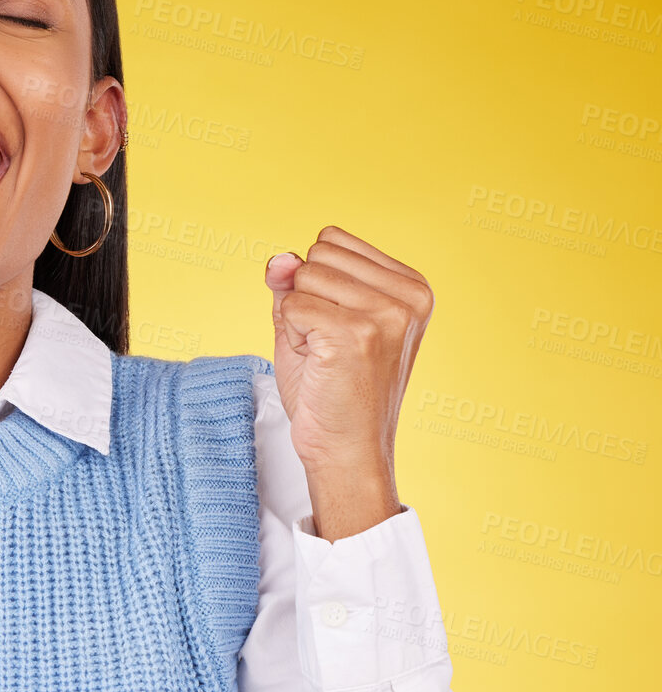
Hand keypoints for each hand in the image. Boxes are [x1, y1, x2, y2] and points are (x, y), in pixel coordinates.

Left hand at [264, 226, 433, 531]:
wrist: (345, 450)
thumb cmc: (331, 391)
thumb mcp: (312, 321)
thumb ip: (295, 281)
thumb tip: (280, 258)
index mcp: (411, 285)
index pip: (332, 241)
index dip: (315, 283)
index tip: (337, 327)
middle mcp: (409, 295)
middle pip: (317, 255)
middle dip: (306, 299)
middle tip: (329, 347)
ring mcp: (387, 313)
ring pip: (303, 278)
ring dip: (298, 319)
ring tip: (325, 356)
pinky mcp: (357, 334)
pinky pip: (293, 306)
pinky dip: (292, 336)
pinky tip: (319, 366)